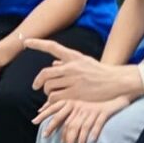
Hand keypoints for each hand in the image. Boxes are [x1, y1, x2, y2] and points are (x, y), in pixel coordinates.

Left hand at [26, 38, 143, 102]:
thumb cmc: (100, 71)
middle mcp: (72, 67)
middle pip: (45, 73)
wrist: (118, 81)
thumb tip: (53, 62)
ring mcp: (74, 81)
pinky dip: (53, 100)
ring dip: (47, 91)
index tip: (25, 42)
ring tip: (49, 94)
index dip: (37, 44)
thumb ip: (68, 62)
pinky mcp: (77, 94)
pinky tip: (55, 101)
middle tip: (36, 86)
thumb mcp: (84, 61)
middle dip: (38, 81)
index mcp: (73, 57)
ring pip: (49, 86)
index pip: (52, 47)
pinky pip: (57, 97)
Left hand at [33, 97, 130, 142]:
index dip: (44, 114)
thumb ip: (61, 100)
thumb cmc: (94, 91)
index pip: (55, 107)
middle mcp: (80, 104)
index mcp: (73, 100)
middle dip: (54, 128)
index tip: (34, 121)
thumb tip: (42, 107)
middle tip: (46, 137)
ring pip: (81, 126)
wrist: (115, 84)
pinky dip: (95, 132)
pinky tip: (92, 141)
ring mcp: (92, 109)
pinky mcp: (104, 112)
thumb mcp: (76, 93)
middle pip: (66, 118)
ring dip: (76, 138)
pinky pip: (99, 123)